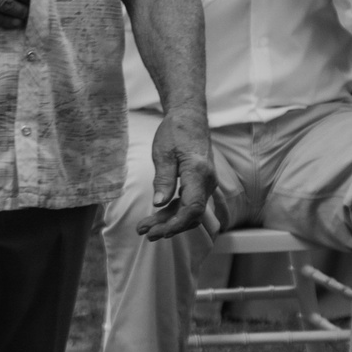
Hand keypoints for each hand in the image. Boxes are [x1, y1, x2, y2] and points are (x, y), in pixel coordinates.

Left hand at [139, 117, 218, 240]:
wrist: (190, 118)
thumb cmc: (175, 132)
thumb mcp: (163, 153)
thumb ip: (163, 179)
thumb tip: (159, 203)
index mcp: (198, 173)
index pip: (192, 208)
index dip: (176, 224)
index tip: (157, 231)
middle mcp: (207, 182)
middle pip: (190, 214)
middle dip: (168, 226)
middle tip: (143, 233)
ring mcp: (206, 184)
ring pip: (189, 210)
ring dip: (169, 221)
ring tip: (145, 228)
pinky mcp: (200, 184)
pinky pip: (189, 203)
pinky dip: (174, 211)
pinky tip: (157, 216)